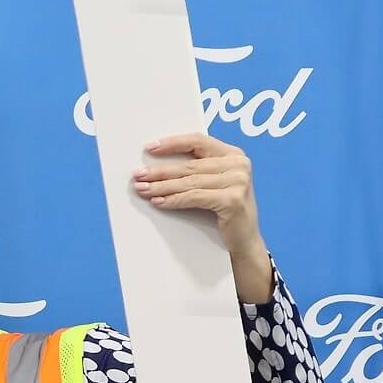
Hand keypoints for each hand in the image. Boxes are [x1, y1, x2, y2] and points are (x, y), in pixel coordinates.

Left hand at [134, 133, 272, 301]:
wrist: (244, 241)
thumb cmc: (225, 212)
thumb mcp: (213, 185)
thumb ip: (196, 171)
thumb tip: (156, 167)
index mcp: (233, 154)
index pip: (198, 141)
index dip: (172, 143)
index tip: (149, 148)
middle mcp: (238, 164)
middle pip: (190, 165)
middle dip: (159, 171)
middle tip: (137, 175)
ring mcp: (238, 181)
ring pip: (189, 182)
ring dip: (162, 187)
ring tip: (142, 189)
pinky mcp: (233, 200)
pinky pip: (194, 197)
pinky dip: (173, 200)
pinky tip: (158, 202)